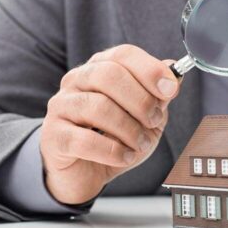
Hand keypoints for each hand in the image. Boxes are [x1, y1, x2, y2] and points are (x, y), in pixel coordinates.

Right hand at [40, 45, 179, 204]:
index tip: (170, 89)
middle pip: (109, 74)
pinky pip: (85, 140)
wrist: (85, 173)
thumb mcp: (146, 117)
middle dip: (140, 100)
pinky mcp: (53, 136)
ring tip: (140, 144)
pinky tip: (124, 157)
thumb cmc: (115, 139)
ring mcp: (61, 106)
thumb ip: (159, 95)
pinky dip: (113, 151)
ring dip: (130, 129)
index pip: (124, 54)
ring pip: (99, 107)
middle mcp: (76, 81)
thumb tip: (174, 72)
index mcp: (100, 68)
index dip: (150, 70)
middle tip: (154, 121)